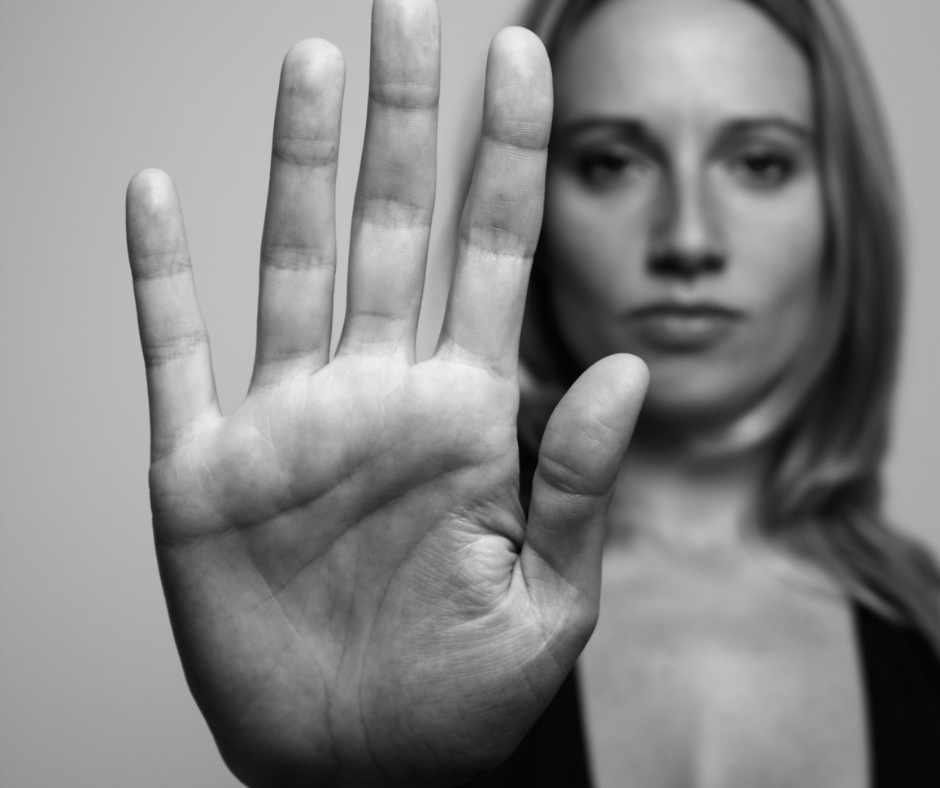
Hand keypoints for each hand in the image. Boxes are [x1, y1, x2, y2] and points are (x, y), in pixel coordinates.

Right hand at [126, 1, 646, 784]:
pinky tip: (152, 195)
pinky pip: (175, 354)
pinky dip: (161, 278)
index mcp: (467, 417)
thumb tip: (629, 368)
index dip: (510, 155)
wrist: (357, 761)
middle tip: (410, 15)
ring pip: (291, 263)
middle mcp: (377, 395)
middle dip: (406, 120)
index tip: (524, 59)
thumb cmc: (459, 695)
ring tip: (311, 65)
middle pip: (393, 227)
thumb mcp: (549, 600)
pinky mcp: (206, 470)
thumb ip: (580, 482)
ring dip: (296, 162)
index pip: (495, 254)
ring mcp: (290, 423)